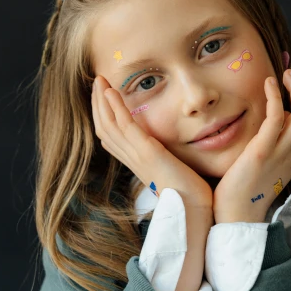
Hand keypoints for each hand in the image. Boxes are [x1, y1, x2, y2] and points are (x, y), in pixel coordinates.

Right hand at [92, 76, 212, 208]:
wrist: (194, 209)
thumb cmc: (189, 194)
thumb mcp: (171, 171)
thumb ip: (165, 158)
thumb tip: (168, 151)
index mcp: (136, 162)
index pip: (110, 137)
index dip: (102, 117)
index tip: (101, 98)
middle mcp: (131, 159)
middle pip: (104, 128)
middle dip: (97, 104)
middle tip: (96, 83)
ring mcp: (137, 155)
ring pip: (109, 124)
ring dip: (102, 100)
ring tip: (99, 80)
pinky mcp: (147, 152)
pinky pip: (125, 125)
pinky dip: (116, 107)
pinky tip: (112, 91)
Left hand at [212, 71, 290, 222]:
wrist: (236, 214)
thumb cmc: (247, 185)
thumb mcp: (271, 159)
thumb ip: (279, 139)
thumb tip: (280, 113)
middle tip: (290, 76)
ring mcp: (281, 153)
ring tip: (284, 75)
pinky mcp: (262, 152)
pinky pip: (277, 118)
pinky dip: (275, 96)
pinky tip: (267, 84)